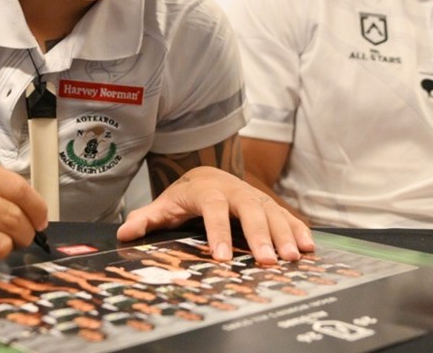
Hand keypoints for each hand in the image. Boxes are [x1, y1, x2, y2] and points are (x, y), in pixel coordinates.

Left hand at [116, 166, 313, 263]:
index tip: (221, 257)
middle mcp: (236, 191)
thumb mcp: (163, 205)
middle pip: (250, 211)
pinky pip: (287, 215)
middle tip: (268, 261)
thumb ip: (146, 218)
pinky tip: (309, 247)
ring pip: (273, 213)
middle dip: (260, 236)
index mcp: (208, 192)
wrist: (206, 171)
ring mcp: (255, 196)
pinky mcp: (269, 204)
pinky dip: (299, 229)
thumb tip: (124, 233)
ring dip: (284, 234)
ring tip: (293, 257)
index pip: (214, 210)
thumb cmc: (184, 195)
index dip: (218, 232)